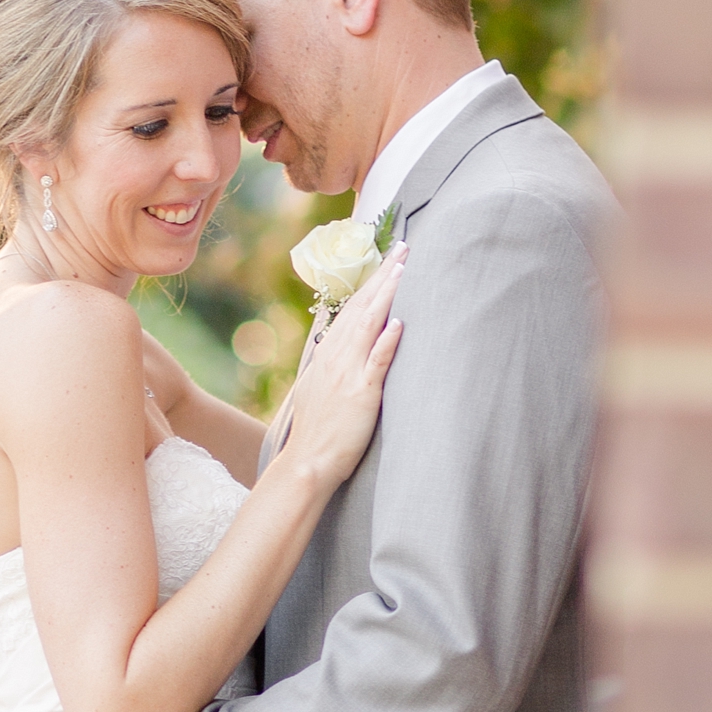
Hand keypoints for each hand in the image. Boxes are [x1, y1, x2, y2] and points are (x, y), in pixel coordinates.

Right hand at [279, 247, 404, 493]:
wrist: (307, 463)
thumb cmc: (317, 432)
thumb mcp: (317, 389)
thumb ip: (331, 365)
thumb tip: (341, 346)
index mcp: (328, 356)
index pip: (351, 309)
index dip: (371, 282)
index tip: (387, 260)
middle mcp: (336, 358)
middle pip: (362, 308)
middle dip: (383, 276)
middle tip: (403, 248)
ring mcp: (348, 374)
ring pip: (369, 325)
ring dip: (387, 295)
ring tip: (404, 269)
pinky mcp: (361, 394)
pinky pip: (376, 363)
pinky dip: (387, 341)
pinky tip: (400, 322)